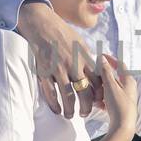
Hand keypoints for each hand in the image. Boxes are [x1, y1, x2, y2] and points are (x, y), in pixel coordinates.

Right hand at [15, 0, 98, 117]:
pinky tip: (56, 110)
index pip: (97, 80)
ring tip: (70, 115)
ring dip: (70, 109)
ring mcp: (57, 69)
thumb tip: (97, 71)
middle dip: (86, 107)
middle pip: (84, 91)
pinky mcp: (44, 71)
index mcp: (84, 58)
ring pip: (67, 95)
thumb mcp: (80, 43)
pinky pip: (50, 92)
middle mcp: (73, 64)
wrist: (42, 25)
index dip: (98, 94)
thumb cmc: (62, 33)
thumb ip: (88, 58)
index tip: (97, 101)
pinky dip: (54, 104)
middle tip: (85, 114)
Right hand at [98, 54, 136, 140]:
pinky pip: (109, 99)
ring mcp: (124, 98)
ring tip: (94, 94)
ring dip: (101, 90)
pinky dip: (102, 100)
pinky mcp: (120, 107)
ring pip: (109, 89)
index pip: (120, 64)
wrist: (123, 128)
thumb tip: (102, 59)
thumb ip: (106, 72)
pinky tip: (96, 104)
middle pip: (113, 78)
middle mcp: (128, 88)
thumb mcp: (110, 86)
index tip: (100, 55)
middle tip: (93, 77)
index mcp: (129, 80)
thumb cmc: (119, 106)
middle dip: (102, 78)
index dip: (110, 59)